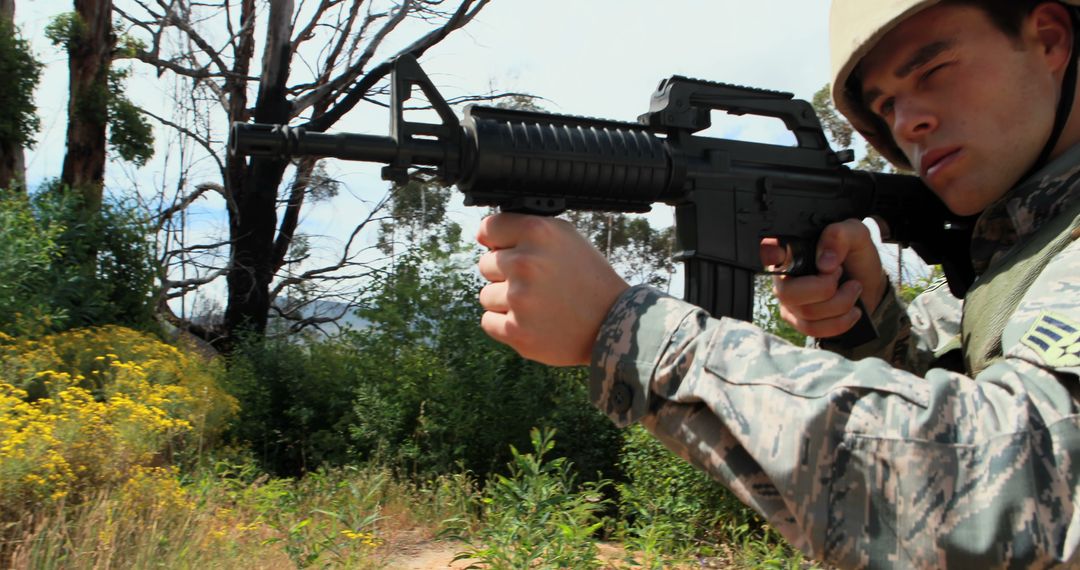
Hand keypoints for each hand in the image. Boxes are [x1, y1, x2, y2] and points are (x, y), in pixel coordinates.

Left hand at [476, 213, 628, 365]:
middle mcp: (526, 262)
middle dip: (505, 274)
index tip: (507, 250)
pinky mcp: (516, 330)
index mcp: (539, 232)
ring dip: (505, 302)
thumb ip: (527, 230)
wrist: (613, 322)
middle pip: (485, 264)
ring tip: (538, 304)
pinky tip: (532, 321)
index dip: (498, 241)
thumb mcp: (566, 238)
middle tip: (536, 283)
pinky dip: (505, 324)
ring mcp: (519, 299)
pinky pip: (488, 322)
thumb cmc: (587, 278)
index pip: (488, 228)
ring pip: (486, 296)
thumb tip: (483, 235)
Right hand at [760, 219, 885, 338]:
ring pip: (806, 313)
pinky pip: (813, 329)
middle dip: (825, 288)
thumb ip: (840, 236)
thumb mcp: (856, 235)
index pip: (767, 251)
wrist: (868, 283)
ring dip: (840, 303)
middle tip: (841, 274)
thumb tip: (825, 263)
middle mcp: (782, 276)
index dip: (767, 253)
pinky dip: (840, 322)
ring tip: (853, 289)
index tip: (776, 254)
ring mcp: (788, 301)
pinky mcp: (799, 321)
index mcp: (790, 250)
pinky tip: (853, 311)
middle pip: (788, 293)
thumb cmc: (856, 256)